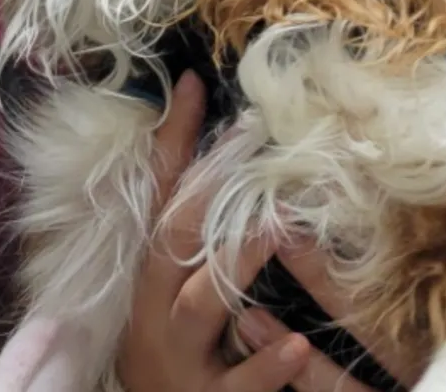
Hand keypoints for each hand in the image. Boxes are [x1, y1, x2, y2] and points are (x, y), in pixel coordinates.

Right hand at [117, 72, 393, 391]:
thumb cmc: (175, 352)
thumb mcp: (171, 293)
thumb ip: (193, 240)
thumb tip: (220, 161)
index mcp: (148, 276)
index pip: (158, 197)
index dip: (173, 141)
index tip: (194, 83)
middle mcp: (153, 309)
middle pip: (171, 239)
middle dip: (206, 185)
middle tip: (249, 135)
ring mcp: (178, 356)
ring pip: (198, 305)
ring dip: (233, 263)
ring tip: (276, 229)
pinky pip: (240, 383)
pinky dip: (266, 364)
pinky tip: (297, 343)